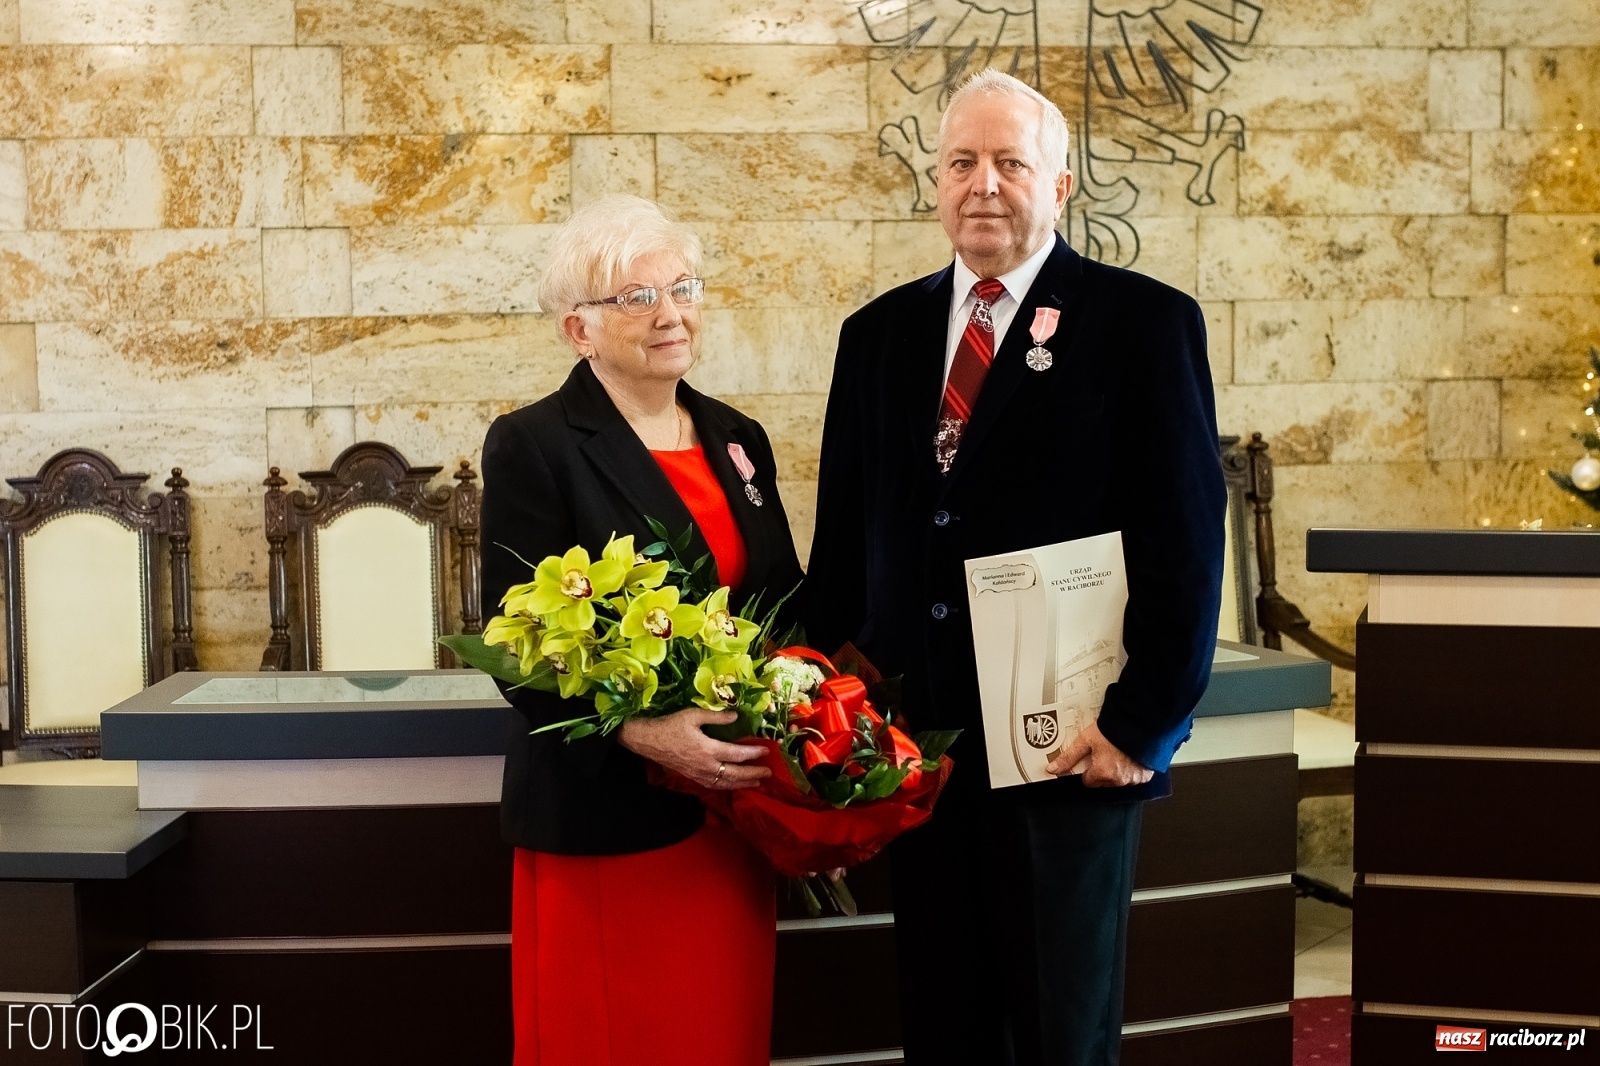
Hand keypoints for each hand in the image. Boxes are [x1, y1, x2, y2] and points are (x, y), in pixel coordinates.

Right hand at [618, 709, 770, 789]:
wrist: (648, 740)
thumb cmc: (670, 725)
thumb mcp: (693, 715)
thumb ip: (716, 717)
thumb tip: (736, 716)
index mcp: (708, 749)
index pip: (737, 754)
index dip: (753, 753)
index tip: (766, 750)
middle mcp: (706, 766)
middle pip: (735, 774)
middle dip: (753, 774)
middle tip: (768, 773)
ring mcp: (699, 774)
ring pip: (726, 783)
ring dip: (743, 784)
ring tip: (757, 783)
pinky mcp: (693, 777)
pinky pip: (714, 785)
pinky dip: (727, 786)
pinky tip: (733, 784)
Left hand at [1046, 722, 1153, 787]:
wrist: (1139, 722)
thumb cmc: (1113, 730)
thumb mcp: (1086, 740)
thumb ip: (1069, 757)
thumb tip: (1053, 769)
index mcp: (1103, 773)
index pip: (1088, 781)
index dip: (1087, 770)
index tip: (1091, 760)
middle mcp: (1119, 779)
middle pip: (1104, 781)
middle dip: (1102, 770)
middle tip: (1104, 753)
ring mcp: (1134, 778)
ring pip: (1119, 780)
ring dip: (1117, 770)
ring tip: (1117, 752)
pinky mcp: (1145, 775)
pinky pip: (1136, 777)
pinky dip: (1132, 769)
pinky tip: (1130, 756)